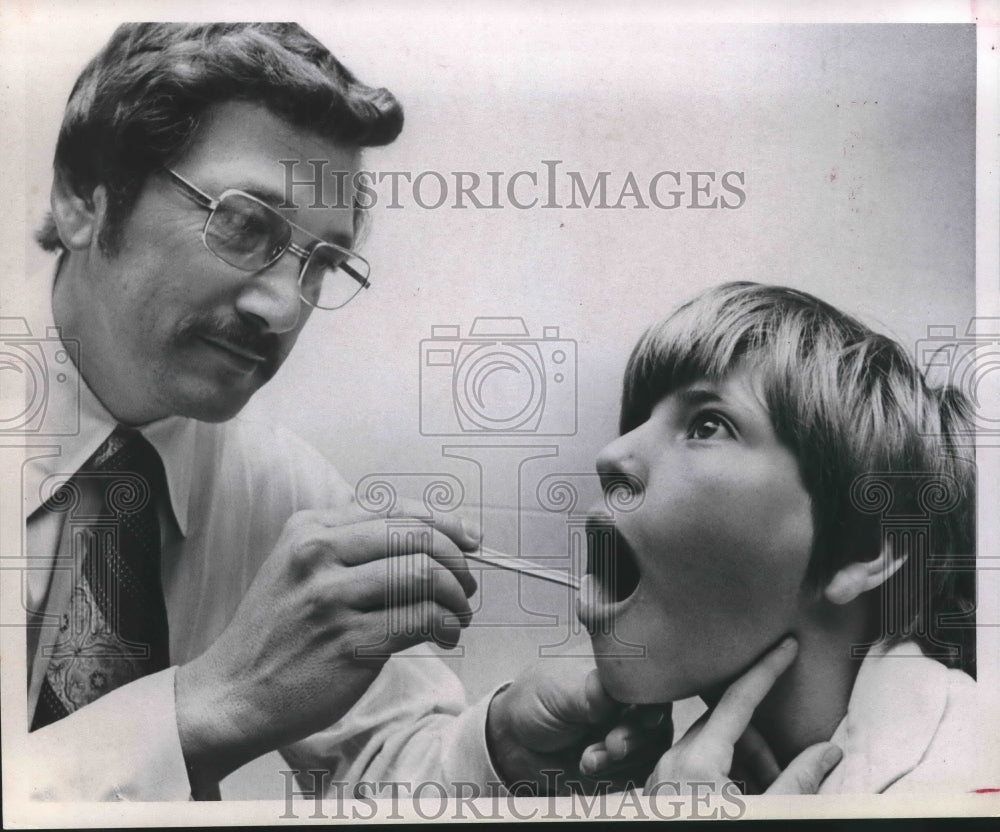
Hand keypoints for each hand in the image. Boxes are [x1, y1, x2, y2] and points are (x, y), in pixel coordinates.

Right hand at [175, 498, 479, 783]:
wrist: (232, 694)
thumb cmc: (276, 635)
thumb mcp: (299, 569)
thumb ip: (351, 546)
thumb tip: (429, 539)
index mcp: (311, 528)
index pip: (399, 512)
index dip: (446, 525)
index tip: (470, 542)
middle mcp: (319, 554)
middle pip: (419, 538)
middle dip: (458, 562)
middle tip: (468, 586)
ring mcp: (332, 598)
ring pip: (426, 577)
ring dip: (457, 599)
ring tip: (458, 617)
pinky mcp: (348, 642)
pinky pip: (421, 619)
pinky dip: (447, 626)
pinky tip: (445, 637)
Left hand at [486, 658, 671, 793]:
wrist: (515, 740)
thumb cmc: (535, 700)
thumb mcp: (557, 690)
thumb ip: (587, 693)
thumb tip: (608, 690)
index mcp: (618, 669)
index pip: (651, 681)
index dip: (653, 701)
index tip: (646, 719)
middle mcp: (630, 698)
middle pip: (658, 718)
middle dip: (635, 737)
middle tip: (612, 746)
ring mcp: (630, 728)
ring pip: (651, 748)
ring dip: (622, 760)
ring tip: (588, 759)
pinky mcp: (625, 759)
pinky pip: (639, 771)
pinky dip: (616, 775)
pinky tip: (589, 767)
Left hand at [642, 637, 841, 795]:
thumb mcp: (769, 814)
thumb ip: (799, 781)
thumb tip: (830, 750)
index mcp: (696, 761)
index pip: (738, 698)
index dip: (766, 669)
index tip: (786, 644)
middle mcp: (671, 761)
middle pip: (724, 725)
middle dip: (761, 741)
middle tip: (785, 770)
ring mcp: (660, 777)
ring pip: (709, 747)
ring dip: (743, 762)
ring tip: (765, 792)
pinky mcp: (657, 793)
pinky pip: (694, 767)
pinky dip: (724, 776)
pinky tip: (743, 799)